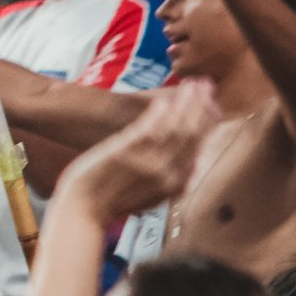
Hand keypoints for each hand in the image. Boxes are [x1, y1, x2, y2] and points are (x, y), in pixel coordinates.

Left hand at [64, 81, 214, 221]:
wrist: (82, 211)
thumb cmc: (111, 203)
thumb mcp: (152, 198)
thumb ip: (173, 182)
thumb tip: (192, 167)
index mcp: (175, 184)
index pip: (199, 147)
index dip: (208, 123)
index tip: (213, 106)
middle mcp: (168, 173)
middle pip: (192, 134)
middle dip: (201, 106)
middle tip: (207, 85)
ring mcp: (148, 162)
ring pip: (176, 127)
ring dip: (186, 102)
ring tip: (191, 85)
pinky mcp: (126, 152)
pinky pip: (150, 128)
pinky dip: (159, 113)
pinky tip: (164, 100)